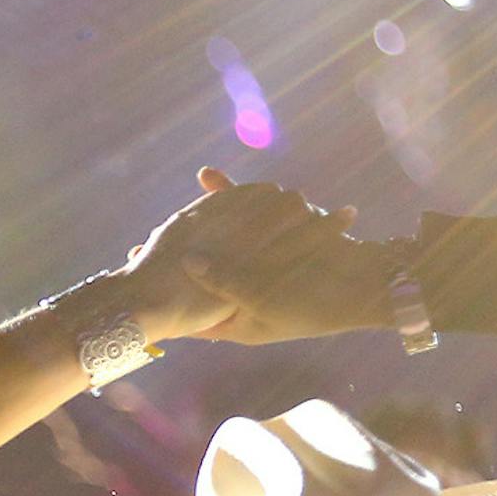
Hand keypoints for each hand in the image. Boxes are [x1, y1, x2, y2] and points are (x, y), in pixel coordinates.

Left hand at [120, 169, 386, 345]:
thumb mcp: (266, 295)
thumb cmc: (319, 300)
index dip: (160, 306)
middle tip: (132, 253)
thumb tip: (186, 262)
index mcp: (236, 321)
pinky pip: (245, 218)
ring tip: (162, 220)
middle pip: (199, 282)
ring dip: (193, 231)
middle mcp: (243, 295)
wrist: (368, 282)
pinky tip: (209, 174)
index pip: (190, 318)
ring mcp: (257, 267)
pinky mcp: (273, 239)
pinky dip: (228, 197)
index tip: (129, 294)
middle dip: (168, 267)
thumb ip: (227, 280)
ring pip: (219, 248)